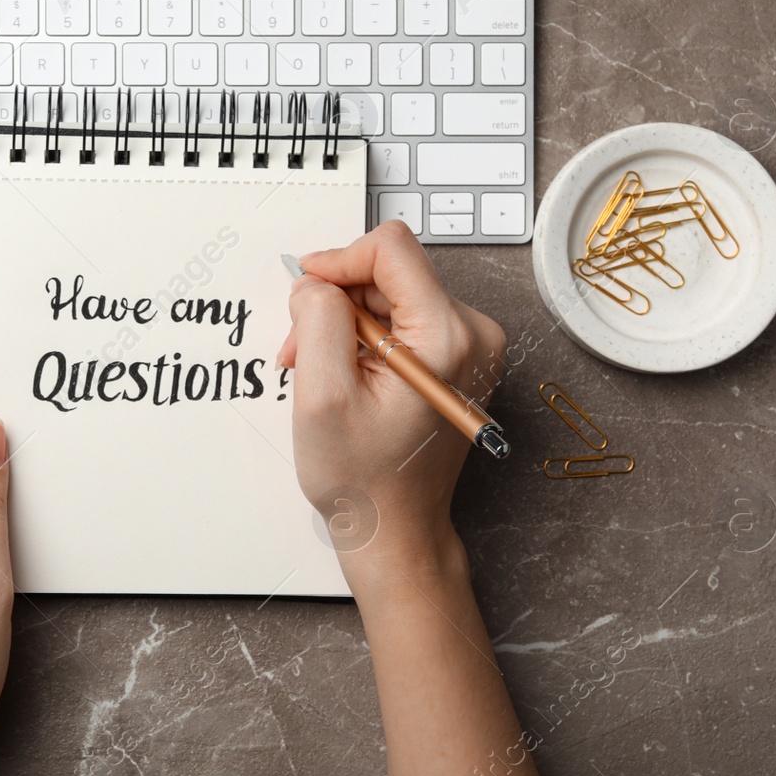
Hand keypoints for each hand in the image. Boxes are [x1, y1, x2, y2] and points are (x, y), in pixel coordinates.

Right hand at [277, 221, 505, 581]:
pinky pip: (402, 316)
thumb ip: (318, 321)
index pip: (390, 249)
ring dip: (345, 323)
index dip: (338, 261)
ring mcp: (470, 344)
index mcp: (447, 338)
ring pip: (390, 292)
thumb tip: (318, 281)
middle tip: (303, 352)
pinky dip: (364, 337)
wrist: (397, 526)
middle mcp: (472, 333)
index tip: (305, 292)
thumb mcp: (322, 395)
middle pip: (389, 271)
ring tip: (321, 371)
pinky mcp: (458, 354)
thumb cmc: (365, 478)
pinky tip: (346, 373)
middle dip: (335, 303)